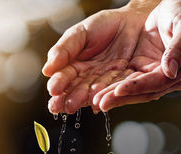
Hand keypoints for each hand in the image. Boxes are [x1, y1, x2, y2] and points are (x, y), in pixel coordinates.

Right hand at [42, 2, 157, 113]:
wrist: (134, 20)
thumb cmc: (105, 25)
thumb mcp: (80, 33)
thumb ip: (64, 50)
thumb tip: (46, 70)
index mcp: (75, 67)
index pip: (64, 77)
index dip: (59, 83)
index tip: (53, 89)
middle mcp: (90, 78)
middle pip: (77, 90)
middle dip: (70, 98)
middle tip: (62, 106)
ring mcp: (107, 81)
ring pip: (95, 92)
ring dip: (86, 99)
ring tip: (78, 104)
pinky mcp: (125, 82)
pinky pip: (117, 88)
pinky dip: (108, 94)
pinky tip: (98, 102)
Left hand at [93, 0, 180, 110]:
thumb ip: (179, 48)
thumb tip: (170, 72)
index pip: (158, 82)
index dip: (138, 87)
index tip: (119, 90)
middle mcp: (171, 77)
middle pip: (144, 92)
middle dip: (121, 98)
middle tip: (101, 103)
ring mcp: (157, 74)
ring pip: (134, 89)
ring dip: (115, 96)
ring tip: (95, 101)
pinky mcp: (144, 69)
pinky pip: (128, 80)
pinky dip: (114, 87)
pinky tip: (100, 91)